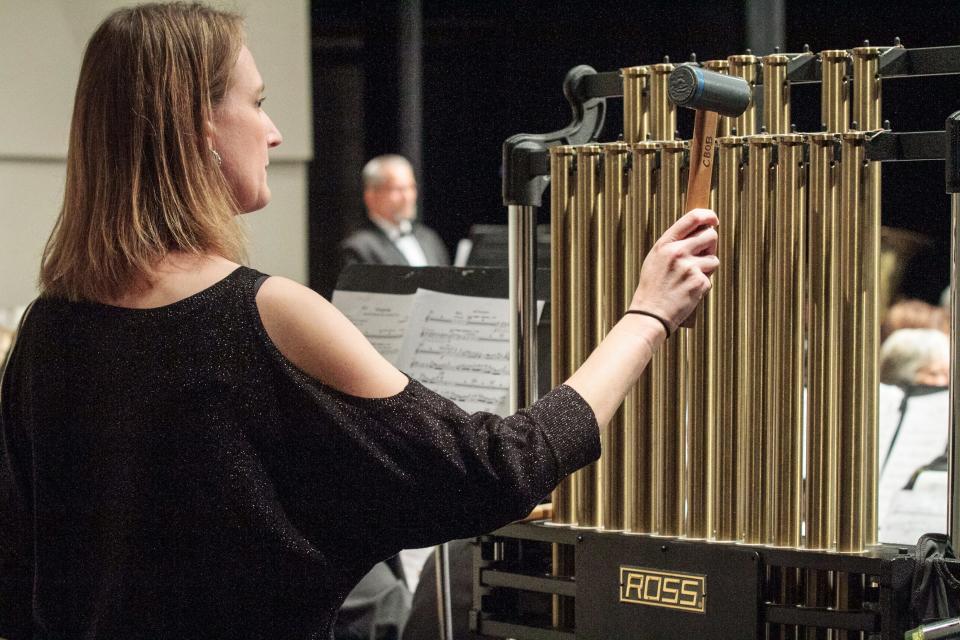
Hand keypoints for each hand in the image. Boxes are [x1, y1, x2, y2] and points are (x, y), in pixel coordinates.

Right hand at [629, 208, 719, 331]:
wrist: (650, 313)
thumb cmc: (653, 287)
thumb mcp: (656, 259)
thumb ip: (674, 244)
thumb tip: (700, 232)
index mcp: (665, 244)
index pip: (692, 218)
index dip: (708, 215)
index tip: (714, 220)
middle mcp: (677, 252)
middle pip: (710, 236)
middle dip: (711, 245)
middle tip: (702, 256)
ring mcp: (689, 267)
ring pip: (714, 259)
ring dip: (707, 268)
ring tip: (690, 278)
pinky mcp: (699, 283)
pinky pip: (710, 279)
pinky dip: (702, 285)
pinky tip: (688, 291)